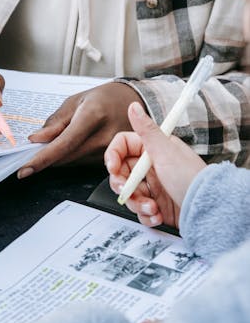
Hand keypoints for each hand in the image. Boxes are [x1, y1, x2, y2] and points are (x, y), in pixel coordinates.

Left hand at [17, 82, 143, 178]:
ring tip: (60, 139)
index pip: (64, 144)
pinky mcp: (111, 159)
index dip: (42, 158)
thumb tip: (37, 139)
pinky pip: (82, 163)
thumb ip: (55, 122)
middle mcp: (104, 136)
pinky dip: (71, 156)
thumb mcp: (76, 101)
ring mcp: (110, 150)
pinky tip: (73, 144)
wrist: (132, 102)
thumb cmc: (103, 98)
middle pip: (66, 157)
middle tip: (31, 152)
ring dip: (58, 157)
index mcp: (93, 116)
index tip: (25, 169)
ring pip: (72, 162)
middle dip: (45, 157)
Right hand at [104, 102, 206, 227]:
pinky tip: (157, 214)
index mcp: (152, 149)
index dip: (113, 156)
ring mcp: (153, 187)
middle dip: (123, 185)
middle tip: (127, 191)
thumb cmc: (191, 178)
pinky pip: (140, 210)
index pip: (122, 147)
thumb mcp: (166, 152)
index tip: (113, 168)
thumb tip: (133, 107)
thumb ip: (146, 130)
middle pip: (121, 173)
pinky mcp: (156, 205)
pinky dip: (146, 215)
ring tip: (152, 207)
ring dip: (137, 203)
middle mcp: (150, 167)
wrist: (208, 209)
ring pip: (129, 193)